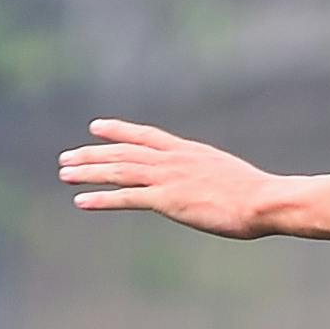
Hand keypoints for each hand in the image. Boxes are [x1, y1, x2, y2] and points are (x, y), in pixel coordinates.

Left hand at [60, 120, 274, 236]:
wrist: (264, 200)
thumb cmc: (256, 195)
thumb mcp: (230, 177)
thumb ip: (211, 177)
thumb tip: (212, 185)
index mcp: (189, 152)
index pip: (146, 136)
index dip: (118, 131)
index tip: (95, 127)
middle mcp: (173, 160)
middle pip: (123, 152)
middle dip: (92, 154)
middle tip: (66, 157)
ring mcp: (169, 178)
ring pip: (119, 171)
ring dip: (88, 171)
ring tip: (64, 174)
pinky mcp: (167, 200)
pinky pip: (126, 197)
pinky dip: (101, 198)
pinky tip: (81, 201)